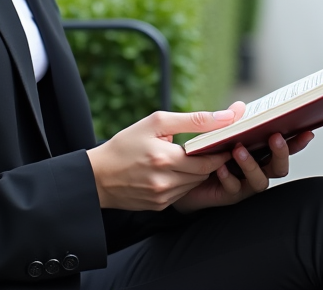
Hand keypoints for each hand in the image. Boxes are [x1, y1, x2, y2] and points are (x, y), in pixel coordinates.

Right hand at [86, 103, 246, 210]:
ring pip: (193, 185)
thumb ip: (193, 120)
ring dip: (195, 173)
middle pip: (203, 174)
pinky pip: (181, 194)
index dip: (219, 154)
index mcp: (164, 158)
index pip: (207, 161)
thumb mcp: (155, 123)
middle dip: (208, 162)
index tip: (224, 145)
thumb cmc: (125, 144)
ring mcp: (162, 197)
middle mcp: (165, 181)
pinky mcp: (158, 206)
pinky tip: (171, 172)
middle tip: (208, 149)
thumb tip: (226, 117)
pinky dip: (182, 183)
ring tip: (186, 159)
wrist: (97, 176)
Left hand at [172, 130, 315, 213]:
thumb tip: (240, 106)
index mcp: (259, 152)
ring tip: (238, 150)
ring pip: (260, 181)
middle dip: (280, 153)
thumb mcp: (218, 134)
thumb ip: (231, 123)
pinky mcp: (230, 196)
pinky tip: (219, 166)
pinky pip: (234, 189)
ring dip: (251, 164)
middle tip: (275, 137)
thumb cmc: (206, 152)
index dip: (297, 141)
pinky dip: (229, 177)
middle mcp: (257, 170)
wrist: (184, 177)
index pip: (282, 147)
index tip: (307, 131)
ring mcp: (245, 185)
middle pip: (279, 167)